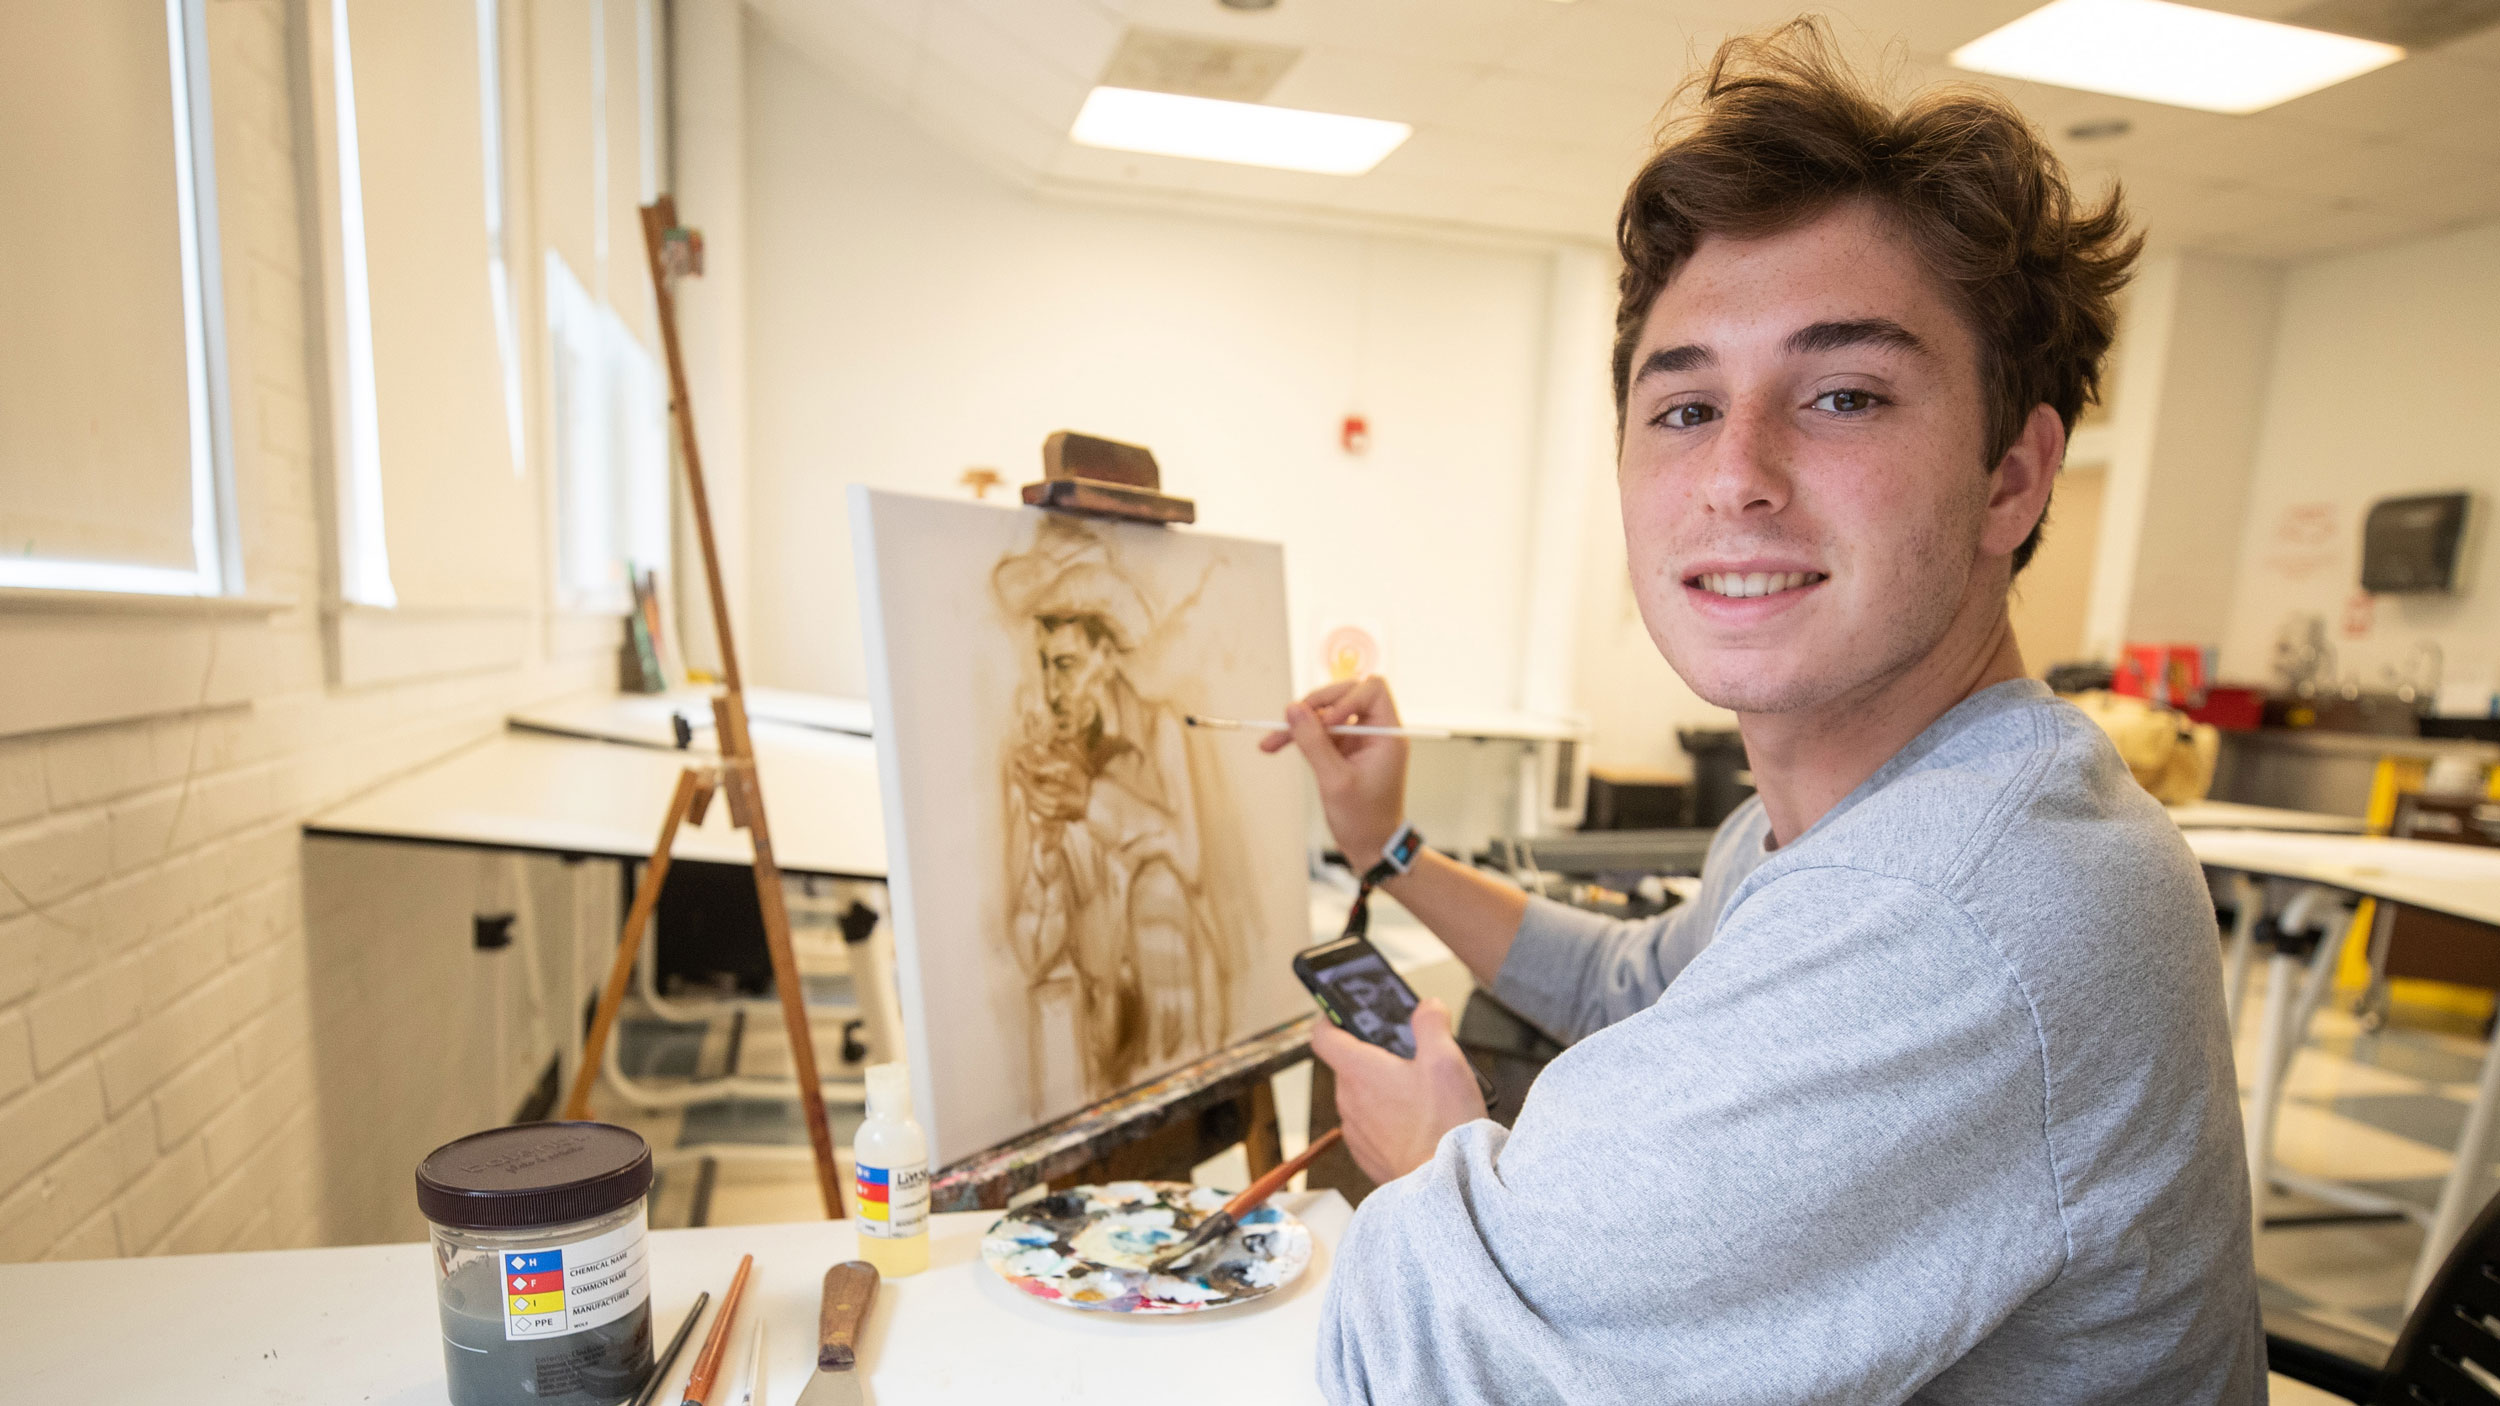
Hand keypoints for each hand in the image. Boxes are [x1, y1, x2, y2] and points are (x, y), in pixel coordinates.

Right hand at [1259, 676, 1407, 869]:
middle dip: (1316, 705)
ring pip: (1328, 712)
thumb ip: (1314, 742)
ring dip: (1301, 723)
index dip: (1346, 698)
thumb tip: (1293, 708)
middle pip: (1346, 694)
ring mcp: (1359, 740)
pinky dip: (1300, 737)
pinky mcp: (1344, 750)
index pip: (1373, 690)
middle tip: (1291, 721)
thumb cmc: (1363, 819)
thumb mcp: (1335, 780)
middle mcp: (1376, 731)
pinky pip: (1321, 732)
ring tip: (1272, 741)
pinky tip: (1275, 745)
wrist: (1371, 847)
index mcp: (1387, 734)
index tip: (1328, 722)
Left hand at [1311, 999, 1485, 1183]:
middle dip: (1373, 1057)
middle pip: (1348, 1066)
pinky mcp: (1366, 1154)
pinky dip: (1386, 1119)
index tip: (1342, 1015)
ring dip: (1381, 1090)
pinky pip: (1370, 1126)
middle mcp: (1348, 1100)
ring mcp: (1355, 1130)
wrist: (1444, 1182)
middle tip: (1406, 1056)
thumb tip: (1427, 1007)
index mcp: (1358, 1070)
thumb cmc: (1442, 1124)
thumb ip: (1431, 1024)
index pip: (1322, 1036)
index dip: (1331, 1020)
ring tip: (1419, 1092)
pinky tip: (1417, 1122)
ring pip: (1360, 1097)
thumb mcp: (1445, 1060)